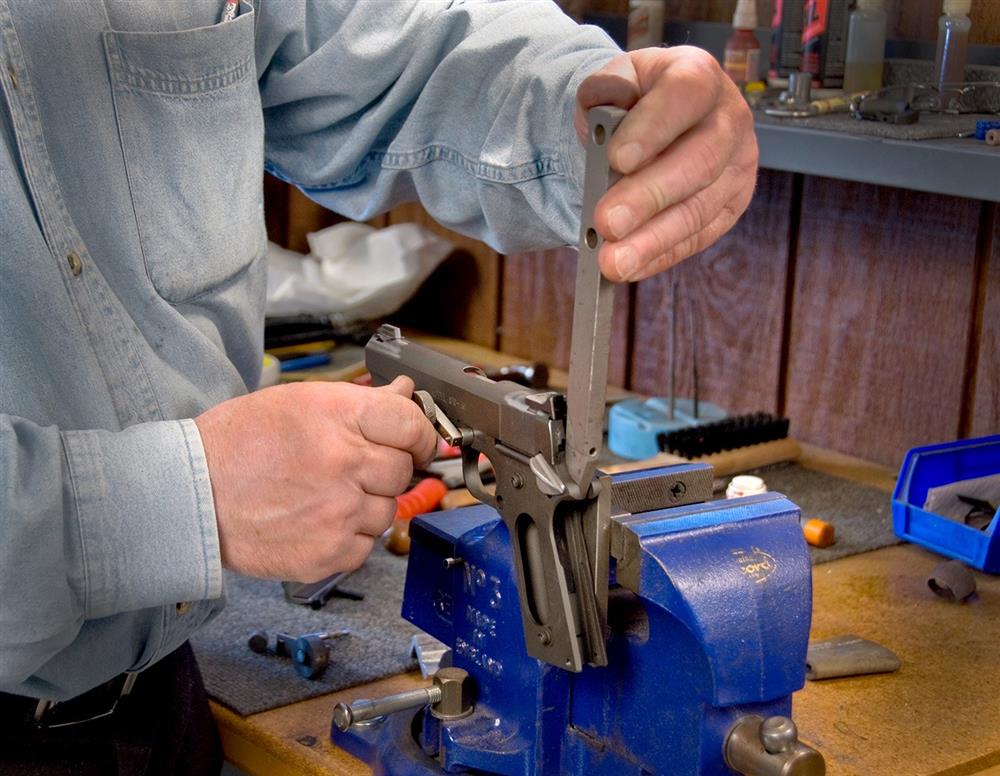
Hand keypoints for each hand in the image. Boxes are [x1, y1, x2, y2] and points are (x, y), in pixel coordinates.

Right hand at [195, 377, 436, 580]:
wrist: (190, 496)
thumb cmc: (238, 444)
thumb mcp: (299, 402)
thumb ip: (360, 401)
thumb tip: (406, 394)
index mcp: (337, 418)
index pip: (411, 424)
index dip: (419, 432)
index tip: (416, 439)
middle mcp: (344, 463)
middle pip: (404, 468)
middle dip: (385, 467)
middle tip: (352, 467)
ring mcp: (339, 512)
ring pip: (388, 509)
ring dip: (368, 503)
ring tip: (325, 494)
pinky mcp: (329, 552)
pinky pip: (367, 544)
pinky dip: (350, 535)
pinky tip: (318, 519)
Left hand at [576, 46, 757, 281]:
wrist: (653, 122)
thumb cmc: (634, 102)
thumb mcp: (615, 82)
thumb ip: (605, 89)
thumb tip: (605, 112)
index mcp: (699, 77)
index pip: (684, 96)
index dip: (652, 128)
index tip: (616, 158)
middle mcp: (729, 120)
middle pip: (699, 162)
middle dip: (649, 196)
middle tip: (608, 223)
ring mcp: (737, 167)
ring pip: (699, 209)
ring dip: (653, 240)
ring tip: (614, 261)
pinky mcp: (732, 206)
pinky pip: (698, 237)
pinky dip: (660, 255)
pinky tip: (631, 266)